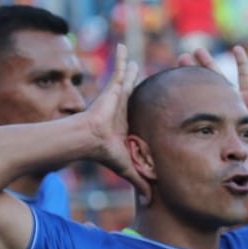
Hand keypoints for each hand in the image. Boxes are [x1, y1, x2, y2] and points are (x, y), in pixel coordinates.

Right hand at [82, 43, 148, 194]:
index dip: (148, 109)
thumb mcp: (129, 167)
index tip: (158, 105)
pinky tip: (123, 45)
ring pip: (126, 80)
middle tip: (147, 76)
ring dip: (130, 70)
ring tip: (136, 60)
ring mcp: (117, 97)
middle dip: (139, 85)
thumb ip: (140, 181)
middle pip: (134, 94)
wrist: (89, 141)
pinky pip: (118, 69)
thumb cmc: (105, 154)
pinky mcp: (112, 89)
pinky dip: (120, 57)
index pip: (140, 114)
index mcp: (127, 123)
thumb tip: (151, 203)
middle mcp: (122, 108)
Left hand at [178, 45, 247, 167]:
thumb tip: (201, 172)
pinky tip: (236, 49)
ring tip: (198, 50)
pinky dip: (242, 63)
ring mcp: (236, 100)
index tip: (172, 81)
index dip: (186, 92)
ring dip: (210, 63)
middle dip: (193, 72)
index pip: (197, 103)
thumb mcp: (228, 157)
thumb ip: (217, 161)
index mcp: (214, 120)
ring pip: (220, 77)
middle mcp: (222, 108)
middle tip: (180, 58)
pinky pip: (246, 77)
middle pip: (204, 86)